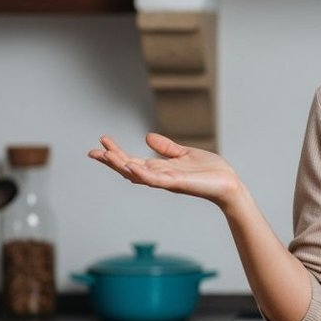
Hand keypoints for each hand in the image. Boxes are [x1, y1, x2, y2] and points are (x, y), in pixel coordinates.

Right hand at [88, 133, 244, 207]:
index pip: (132, 160)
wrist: (229, 183)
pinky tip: (131, 167)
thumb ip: (166, 148)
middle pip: (129, 169)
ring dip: (121, 166)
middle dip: (111, 161)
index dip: (117, 152)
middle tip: (92, 152)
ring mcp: (166, 181)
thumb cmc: (210, 172)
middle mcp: (159, 176)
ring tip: (105, 156)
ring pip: (138, 175)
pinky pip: (156, 180)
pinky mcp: (177, 184)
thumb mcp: (185, 154)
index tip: (102, 141)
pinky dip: (142, 174)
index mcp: (160, 169)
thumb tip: (147, 137)